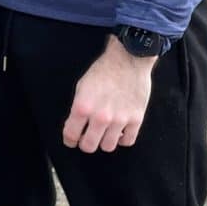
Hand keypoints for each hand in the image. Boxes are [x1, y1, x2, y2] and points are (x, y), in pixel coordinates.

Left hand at [62, 37, 155, 153]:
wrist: (128, 59)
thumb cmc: (103, 70)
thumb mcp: (82, 87)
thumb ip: (78, 108)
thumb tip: (77, 125)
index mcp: (82, 107)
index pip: (71, 135)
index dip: (70, 140)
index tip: (72, 140)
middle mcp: (100, 117)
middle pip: (89, 146)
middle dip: (85, 143)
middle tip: (88, 138)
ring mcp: (119, 120)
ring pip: (108, 147)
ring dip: (104, 142)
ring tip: (105, 133)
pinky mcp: (136, 119)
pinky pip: (128, 141)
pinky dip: (123, 139)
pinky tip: (120, 131)